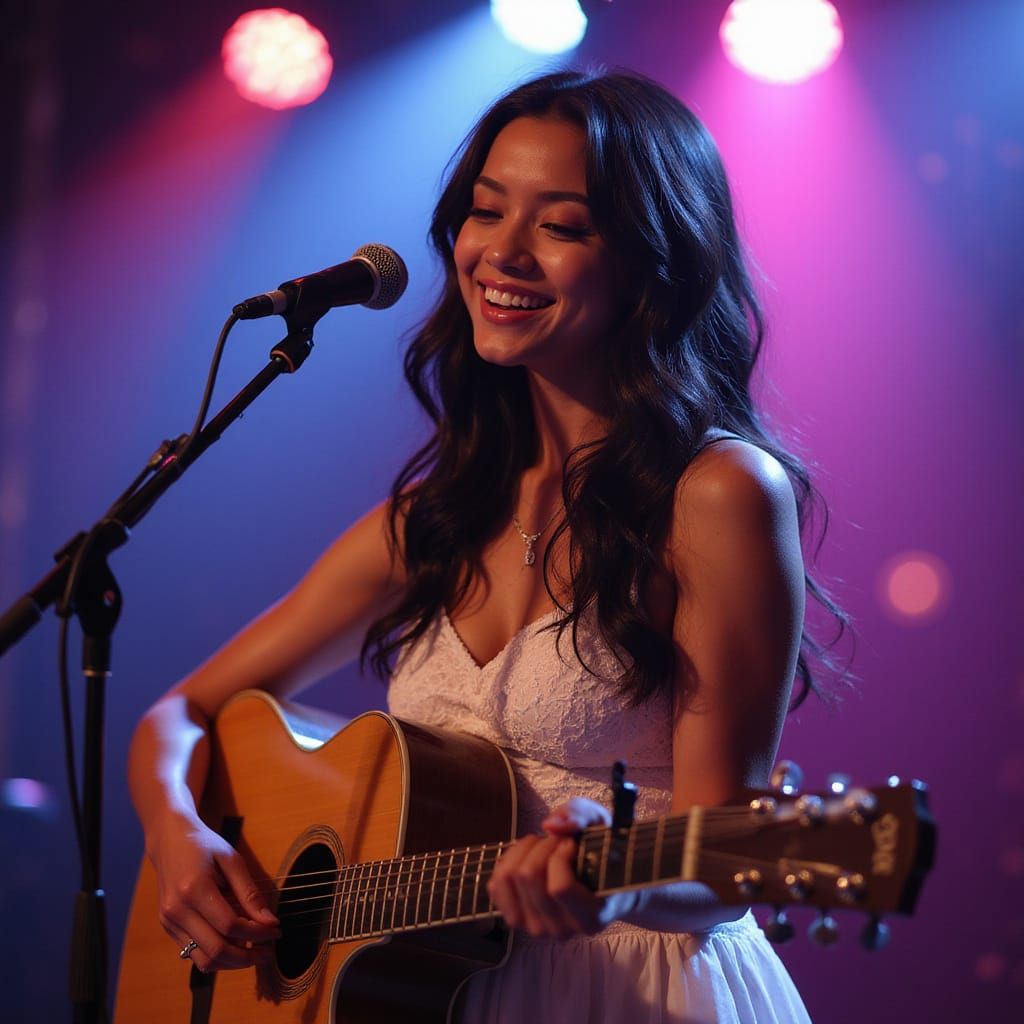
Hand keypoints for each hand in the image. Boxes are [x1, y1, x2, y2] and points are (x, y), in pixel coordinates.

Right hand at [147, 810, 279, 971]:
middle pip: (216, 950)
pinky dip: (217, 955)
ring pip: (203, 961)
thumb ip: (250, 893)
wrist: (170, 840)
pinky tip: (235, 944)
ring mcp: (169, 922)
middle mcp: (177, 911)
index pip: (230, 925)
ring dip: (232, 963)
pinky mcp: (168, 927)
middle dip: (247, 957)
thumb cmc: (204, 846)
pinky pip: (193, 953)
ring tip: (255, 952)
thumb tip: (270, 922)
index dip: (257, 933)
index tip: (276, 930)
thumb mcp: (232, 860)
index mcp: (194, 889)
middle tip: (269, 951)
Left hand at [487, 797, 638, 938]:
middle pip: (529, 876)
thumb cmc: (603, 853)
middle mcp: (562, 930)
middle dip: (543, 845)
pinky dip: (510, 862)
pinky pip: (495, 884)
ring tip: (545, 848)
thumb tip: (549, 825)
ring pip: (509, 878)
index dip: (561, 853)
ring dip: (525, 851)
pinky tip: (529, 859)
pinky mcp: (516, 919)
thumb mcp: (601, 825)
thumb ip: (581, 816)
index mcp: (590, 917)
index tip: (573, 844)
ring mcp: (536, 928)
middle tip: (558, 842)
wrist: (599, 883)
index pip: (559, 887)